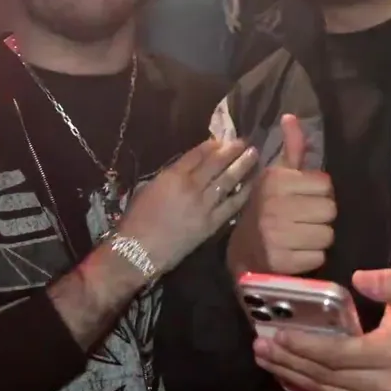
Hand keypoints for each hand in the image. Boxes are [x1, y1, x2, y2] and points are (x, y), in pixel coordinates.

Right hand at [116, 140, 258, 273]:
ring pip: (228, 180)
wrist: (139, 250)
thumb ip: (169, 176)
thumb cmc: (136, 219)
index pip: (198, 154)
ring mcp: (204, 205)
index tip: (223, 139)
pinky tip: (252, 184)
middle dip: (232, 150)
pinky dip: (243, 193)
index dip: (212, 145)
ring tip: (253, 155)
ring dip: (242, 166)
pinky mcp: (211, 223)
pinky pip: (232, 205)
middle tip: (245, 142)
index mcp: (173, 175)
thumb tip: (186, 170)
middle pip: (217, 163)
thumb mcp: (148, 188)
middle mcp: (192, 186)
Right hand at [227, 114, 334, 275]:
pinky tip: (296, 252)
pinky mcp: (281, 261)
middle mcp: (275, 205)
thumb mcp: (275, 176)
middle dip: (320, 216)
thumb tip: (291, 116)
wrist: (242, 251)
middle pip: (330, 210)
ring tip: (300, 235)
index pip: (325, 184)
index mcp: (275, 180)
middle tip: (304, 218)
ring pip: (328, 235)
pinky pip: (319, 257)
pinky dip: (311, 257)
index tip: (303, 197)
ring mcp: (277, 235)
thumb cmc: (265, 208)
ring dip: (317, 238)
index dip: (318, 192)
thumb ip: (291, 148)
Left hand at [253, 269, 390, 390]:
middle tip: (260, 346)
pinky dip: (308, 389)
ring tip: (266, 358)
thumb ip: (390, 283)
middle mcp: (384, 388)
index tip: (277, 334)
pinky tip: (287, 376)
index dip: (305, 346)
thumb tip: (358, 278)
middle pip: (325, 376)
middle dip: (289, 361)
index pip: (338, 354)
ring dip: (292, 376)